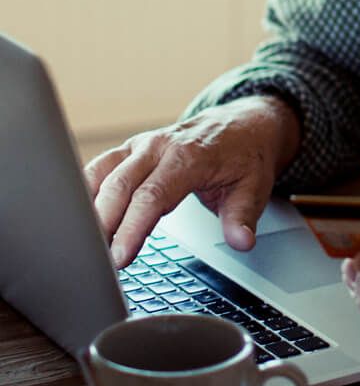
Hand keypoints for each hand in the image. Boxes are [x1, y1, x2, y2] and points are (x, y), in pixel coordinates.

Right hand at [84, 96, 299, 267]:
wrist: (245, 123)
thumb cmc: (246, 155)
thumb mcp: (255, 186)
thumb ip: (243, 216)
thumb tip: (241, 242)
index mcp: (189, 156)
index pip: (153, 195)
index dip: (132, 228)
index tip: (120, 258)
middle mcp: (160, 146)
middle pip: (119, 186)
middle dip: (102, 224)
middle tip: (93, 262)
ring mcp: (142, 145)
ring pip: (102, 174)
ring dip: (87, 207)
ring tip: (80, 244)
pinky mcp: (131, 150)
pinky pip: (100, 167)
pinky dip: (84, 190)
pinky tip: (78, 218)